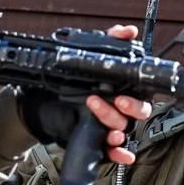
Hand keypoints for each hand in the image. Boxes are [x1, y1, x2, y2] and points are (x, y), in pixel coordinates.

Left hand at [15, 25, 154, 165]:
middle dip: (129, 109)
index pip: (141, 97)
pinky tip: (119, 152)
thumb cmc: (68, 80)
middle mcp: (119, 111)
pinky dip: (119, 153)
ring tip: (101, 119)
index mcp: (122, 92)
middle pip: (136, 116)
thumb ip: (108, 40)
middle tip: (116, 101)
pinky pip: (113, 152)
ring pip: (122, 131)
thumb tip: (127, 31)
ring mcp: (109, 128)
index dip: (136, 98)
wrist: (41, 102)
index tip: (122, 96)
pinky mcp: (98, 141)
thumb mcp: (86, 56)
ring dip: (116, 128)